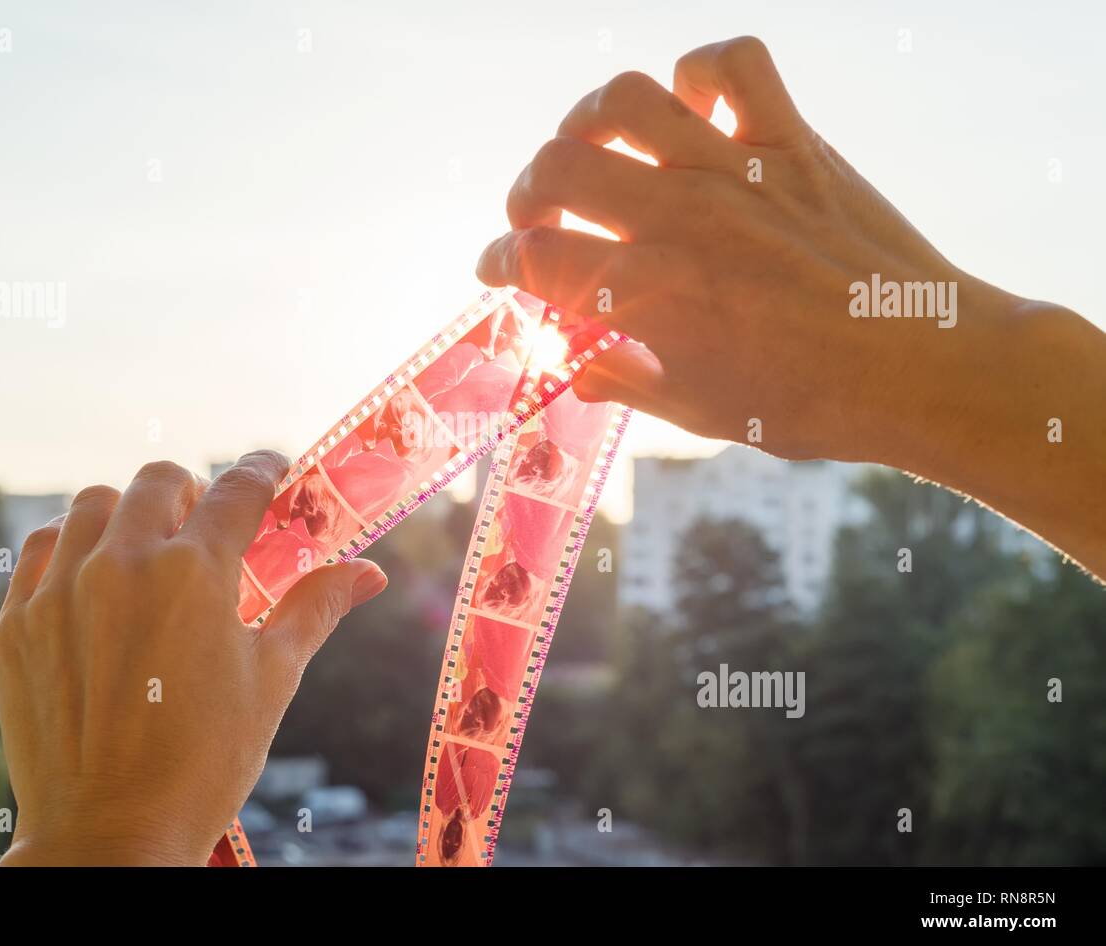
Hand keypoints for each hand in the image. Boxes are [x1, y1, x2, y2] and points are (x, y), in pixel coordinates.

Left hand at [0, 452, 387, 865]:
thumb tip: (369, 571)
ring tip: (146, 551)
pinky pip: (39, 548)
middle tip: (206, 529)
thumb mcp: (272, 679)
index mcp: (196, 573)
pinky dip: (69, 546)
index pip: (237, 489)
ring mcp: (61, 589)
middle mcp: (124, 564)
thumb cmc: (206, 762)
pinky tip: (90, 576)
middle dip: (193, 492)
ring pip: (94, 504)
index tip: (270, 470)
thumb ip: (315, 608)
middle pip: (161, 480)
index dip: (261, 471)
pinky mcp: (17, 620)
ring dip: (129, 513)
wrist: (110, 837)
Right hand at [478, 36, 1105, 577]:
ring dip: (589, 120)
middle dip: (526, 194)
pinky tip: (693, 108)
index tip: (496, 270)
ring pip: (627, 98)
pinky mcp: (792, 141)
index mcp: (645, 291)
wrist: (920, 368)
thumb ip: (626, 379)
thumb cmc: (809, 405)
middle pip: (557, 170)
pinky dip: (702, 72)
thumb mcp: (700, 410)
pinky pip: (735, 65)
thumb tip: (579, 368)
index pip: (532, 260)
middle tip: (535, 217)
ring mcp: (735, 170)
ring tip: (592, 147)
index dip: (497, 263)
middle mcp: (678, 218)